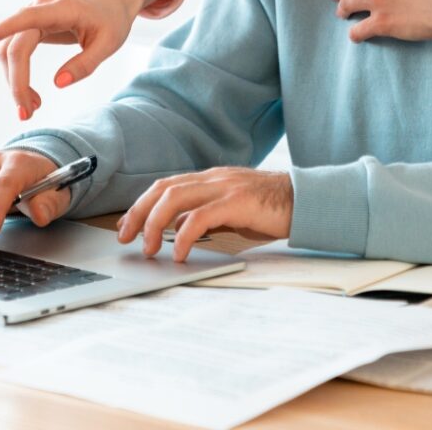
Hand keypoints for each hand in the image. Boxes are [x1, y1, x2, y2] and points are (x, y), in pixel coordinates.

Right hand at [0, 0, 177, 119]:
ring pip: (10, 50)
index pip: (28, 18)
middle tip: (26, 113)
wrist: (112, 0)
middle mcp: (42, 6)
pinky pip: (16, 49)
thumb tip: (58, 83)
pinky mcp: (32, 24)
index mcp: (63, 8)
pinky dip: (19, 73)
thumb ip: (85, 64)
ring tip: (33, 107)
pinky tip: (31, 94)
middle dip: (17, 82)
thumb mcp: (109, 44)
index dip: (5, 27)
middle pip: (16, 45)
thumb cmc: (112, 19)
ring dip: (15, 81)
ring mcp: (34, 13)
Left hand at [117, 168, 292, 261]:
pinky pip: (201, 216)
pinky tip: (181, 253)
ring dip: (156, 223)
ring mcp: (225, 187)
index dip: (142, 204)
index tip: (127, 225)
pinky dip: (184, 235)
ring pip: (175, 197)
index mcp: (211, 178)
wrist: (305, 201)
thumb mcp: (233, 210)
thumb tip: (183, 229)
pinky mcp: (237, 201)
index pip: (166, 185)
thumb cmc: (271, 209)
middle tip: (126, 237)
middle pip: (163, 188)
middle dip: (139, 212)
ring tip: (150, 248)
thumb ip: (209, 213)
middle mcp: (214, 178)